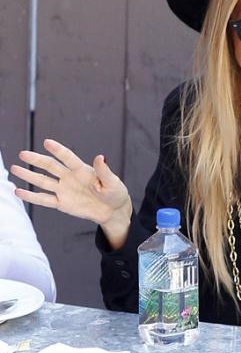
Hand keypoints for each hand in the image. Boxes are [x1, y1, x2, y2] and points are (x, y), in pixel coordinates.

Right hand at [12, 139, 131, 239]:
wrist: (113, 210)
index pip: (67, 158)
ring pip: (43, 181)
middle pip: (50, 166)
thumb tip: (100, 157)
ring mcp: (64, 190)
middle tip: (22, 154)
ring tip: (14, 168)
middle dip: (36, 160)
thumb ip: (104, 171)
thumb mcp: (113, 182)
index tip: (47, 142)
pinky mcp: (62, 203)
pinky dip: (31, 197)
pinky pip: (44, 199)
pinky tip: (19, 192)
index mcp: (82, 170)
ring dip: (29, 175)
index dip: (58, 150)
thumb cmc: (114, 193)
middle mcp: (69, 177)